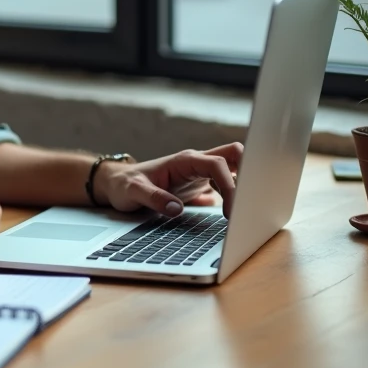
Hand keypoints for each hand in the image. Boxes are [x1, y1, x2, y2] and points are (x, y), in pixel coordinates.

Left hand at [95, 143, 242, 218]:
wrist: (117, 184)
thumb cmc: (124, 185)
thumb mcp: (132, 192)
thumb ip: (152, 198)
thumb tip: (175, 209)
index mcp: (184, 160)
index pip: (217, 164)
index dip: (230, 186)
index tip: (231, 211)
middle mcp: (196, 163)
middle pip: (235, 155)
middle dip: (249, 173)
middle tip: (250, 202)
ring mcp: (201, 173)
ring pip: (235, 167)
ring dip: (244, 184)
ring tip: (246, 211)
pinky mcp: (201, 184)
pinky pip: (227, 182)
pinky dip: (235, 194)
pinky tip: (233, 213)